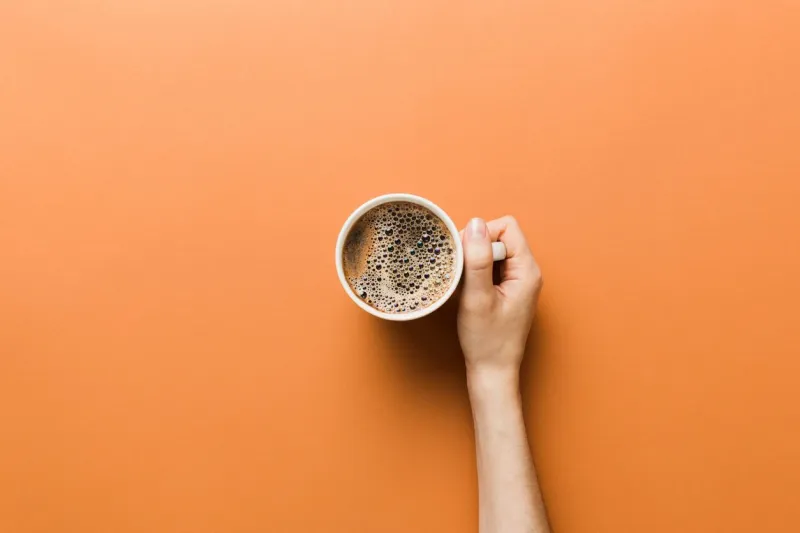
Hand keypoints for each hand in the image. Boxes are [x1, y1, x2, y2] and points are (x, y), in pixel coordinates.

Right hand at [457, 217, 542, 380]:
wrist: (493, 371)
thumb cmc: (487, 340)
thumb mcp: (477, 298)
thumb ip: (477, 259)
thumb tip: (475, 223)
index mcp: (527, 271)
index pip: (506, 227)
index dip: (482, 235)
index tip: (466, 258)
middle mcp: (527, 272)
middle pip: (500, 237)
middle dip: (476, 248)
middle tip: (462, 274)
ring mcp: (519, 281)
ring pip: (494, 252)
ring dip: (474, 261)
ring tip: (465, 285)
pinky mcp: (508, 289)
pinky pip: (491, 267)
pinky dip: (476, 273)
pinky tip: (468, 291)